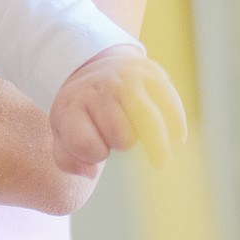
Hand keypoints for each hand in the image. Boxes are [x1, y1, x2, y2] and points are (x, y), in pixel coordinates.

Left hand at [48, 45, 186, 175]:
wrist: (96, 67)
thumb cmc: (81, 111)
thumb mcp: (63, 132)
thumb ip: (68, 160)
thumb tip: (90, 172)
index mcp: (74, 104)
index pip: (85, 144)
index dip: (94, 155)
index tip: (98, 150)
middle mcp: (101, 89)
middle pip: (121, 135)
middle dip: (121, 143)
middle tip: (119, 140)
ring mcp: (129, 79)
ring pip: (149, 121)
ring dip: (155, 143)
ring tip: (159, 161)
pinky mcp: (154, 75)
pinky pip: (171, 106)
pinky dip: (176, 125)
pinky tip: (177, 139)